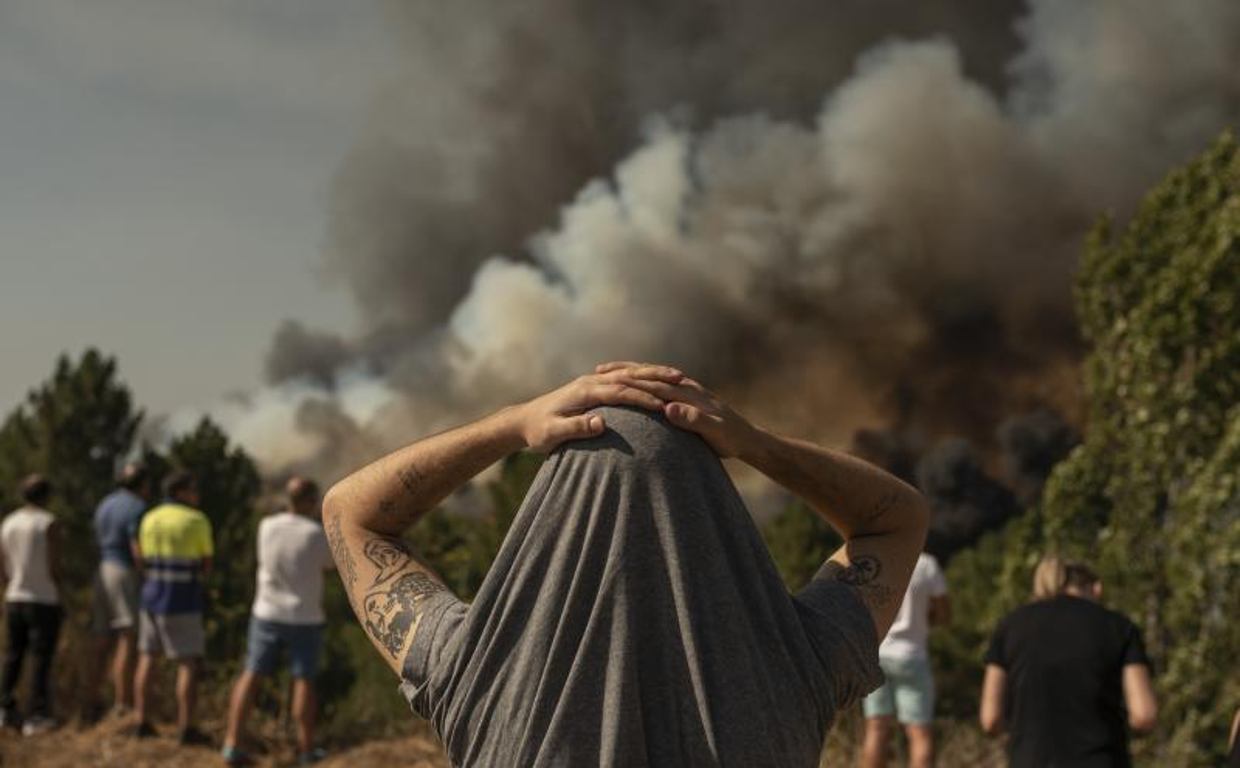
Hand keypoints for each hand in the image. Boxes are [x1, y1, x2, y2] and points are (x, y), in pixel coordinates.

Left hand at [517, 364, 684, 451]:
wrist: (522, 421)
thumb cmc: (537, 432)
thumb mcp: (553, 434)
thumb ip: (576, 429)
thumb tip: (601, 423)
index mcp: (584, 391)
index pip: (620, 391)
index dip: (642, 397)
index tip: (664, 405)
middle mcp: (589, 382)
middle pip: (629, 376)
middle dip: (655, 379)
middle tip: (682, 382)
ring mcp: (591, 381)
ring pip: (628, 373)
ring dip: (652, 374)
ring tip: (678, 376)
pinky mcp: (592, 386)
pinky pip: (622, 377)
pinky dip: (641, 376)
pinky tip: (654, 380)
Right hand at [594, 362, 757, 457]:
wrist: (749, 438)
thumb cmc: (732, 438)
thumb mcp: (715, 431)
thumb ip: (693, 419)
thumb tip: (668, 408)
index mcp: (688, 394)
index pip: (654, 383)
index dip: (630, 380)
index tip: (605, 378)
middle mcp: (685, 387)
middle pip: (649, 374)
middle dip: (624, 371)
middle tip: (597, 370)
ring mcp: (685, 390)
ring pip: (651, 376)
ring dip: (630, 372)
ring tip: (605, 372)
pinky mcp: (685, 398)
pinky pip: (658, 385)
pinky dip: (641, 381)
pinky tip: (630, 386)